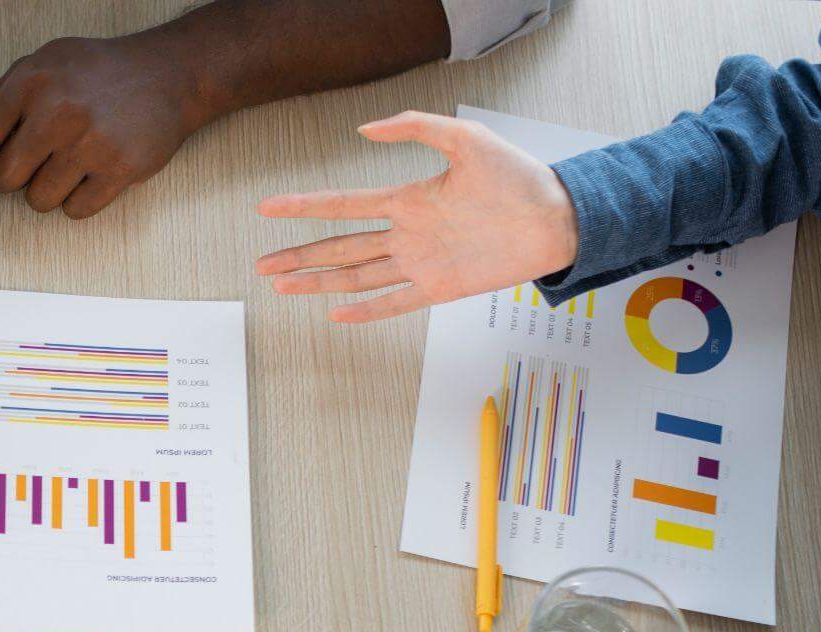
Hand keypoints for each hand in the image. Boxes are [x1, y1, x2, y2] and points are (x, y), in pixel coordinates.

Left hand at [0, 35, 205, 220]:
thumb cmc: (91, 73)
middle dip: (17, 176)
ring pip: (39, 201)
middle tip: (43, 151)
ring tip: (76, 154)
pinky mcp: (119, 168)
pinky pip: (75, 211)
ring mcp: (90, 142)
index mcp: (29, 82)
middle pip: (5, 181)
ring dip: (51, 188)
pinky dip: (81, 199)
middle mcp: (58, 110)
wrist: (166, 73)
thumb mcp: (38, 70)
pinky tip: (98, 167)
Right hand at [254, 111, 579, 323]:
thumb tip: (364, 129)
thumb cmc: (518, 176)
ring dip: (319, 282)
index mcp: (407, 199)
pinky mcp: (441, 289)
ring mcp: (420, 264)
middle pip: (339, 247)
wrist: (557, 217)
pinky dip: (366, 311)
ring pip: (356, 276)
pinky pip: (395, 303)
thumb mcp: (466, 138)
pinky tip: (337, 315)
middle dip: (298, 256)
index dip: (303, 206)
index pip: (342, 205)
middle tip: (262, 266)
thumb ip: (416, 127)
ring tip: (283, 288)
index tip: (268, 207)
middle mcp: (407, 234)